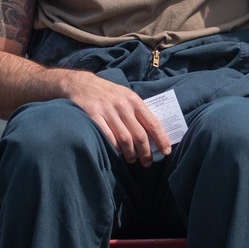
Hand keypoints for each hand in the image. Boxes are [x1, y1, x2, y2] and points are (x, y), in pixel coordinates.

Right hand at [58, 69, 172, 165]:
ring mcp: (108, 111)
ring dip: (130, 154)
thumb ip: (138, 112)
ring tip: (132, 160)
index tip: (166, 151)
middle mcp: (122, 106)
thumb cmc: (109, 93)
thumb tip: (153, 133)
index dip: (161, 138)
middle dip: (145, 152)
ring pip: (124, 139)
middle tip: (147, 163)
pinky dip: (114, 148)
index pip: (152, 122)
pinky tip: (117, 153)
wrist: (82, 84)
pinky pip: (107, 137)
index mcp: (134, 100)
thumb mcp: (127, 96)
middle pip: (139, 134)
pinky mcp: (93, 116)